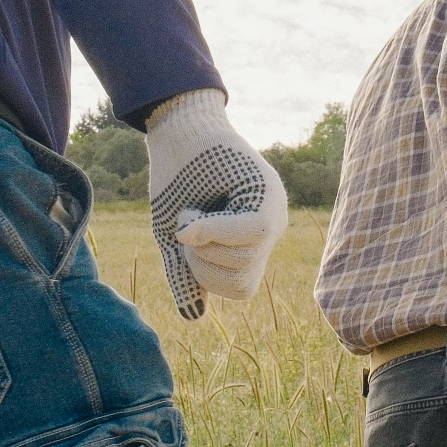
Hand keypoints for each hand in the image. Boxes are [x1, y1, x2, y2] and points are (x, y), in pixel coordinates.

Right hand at [142, 90, 289, 319]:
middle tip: (186, 229)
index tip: (185, 246)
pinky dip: (214, 231)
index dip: (207, 278)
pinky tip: (191, 219)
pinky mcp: (268, 189)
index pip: (240, 287)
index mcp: (251, 242)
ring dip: (204, 244)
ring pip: (244, 259)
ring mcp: (273, 208)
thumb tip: (195, 316)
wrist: (176, 131)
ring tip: (192, 211)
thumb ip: (186, 272)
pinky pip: (250, 231)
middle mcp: (271, 227)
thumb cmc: (176, 180)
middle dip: (202, 264)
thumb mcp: (173, 236)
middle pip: (242, 280)